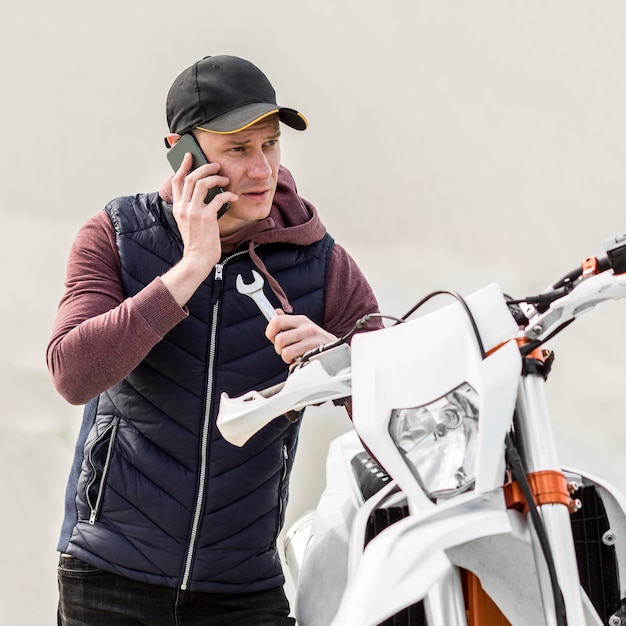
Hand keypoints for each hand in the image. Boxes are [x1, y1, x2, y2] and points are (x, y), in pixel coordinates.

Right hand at [162, 154, 237, 305]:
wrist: (197, 259)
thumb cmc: (197, 241)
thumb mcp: (188, 222)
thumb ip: (191, 207)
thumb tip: (204, 192)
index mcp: (178, 207)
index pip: (176, 181)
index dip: (183, 166)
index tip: (190, 157)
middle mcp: (183, 207)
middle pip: (191, 178)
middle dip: (205, 167)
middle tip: (216, 165)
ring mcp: (193, 212)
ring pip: (202, 183)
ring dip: (216, 178)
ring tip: (225, 180)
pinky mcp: (206, 218)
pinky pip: (218, 198)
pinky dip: (228, 195)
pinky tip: (233, 196)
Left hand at [265, 311, 336, 363]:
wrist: (338, 351)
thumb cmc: (317, 340)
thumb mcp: (304, 326)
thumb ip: (288, 321)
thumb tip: (276, 312)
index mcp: (301, 320)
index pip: (276, 321)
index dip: (270, 332)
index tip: (272, 337)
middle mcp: (307, 328)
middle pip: (279, 339)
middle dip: (279, 349)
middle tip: (286, 349)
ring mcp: (312, 341)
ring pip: (285, 352)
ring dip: (287, 358)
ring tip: (295, 356)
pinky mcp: (316, 354)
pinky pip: (296, 362)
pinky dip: (296, 364)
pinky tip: (302, 360)